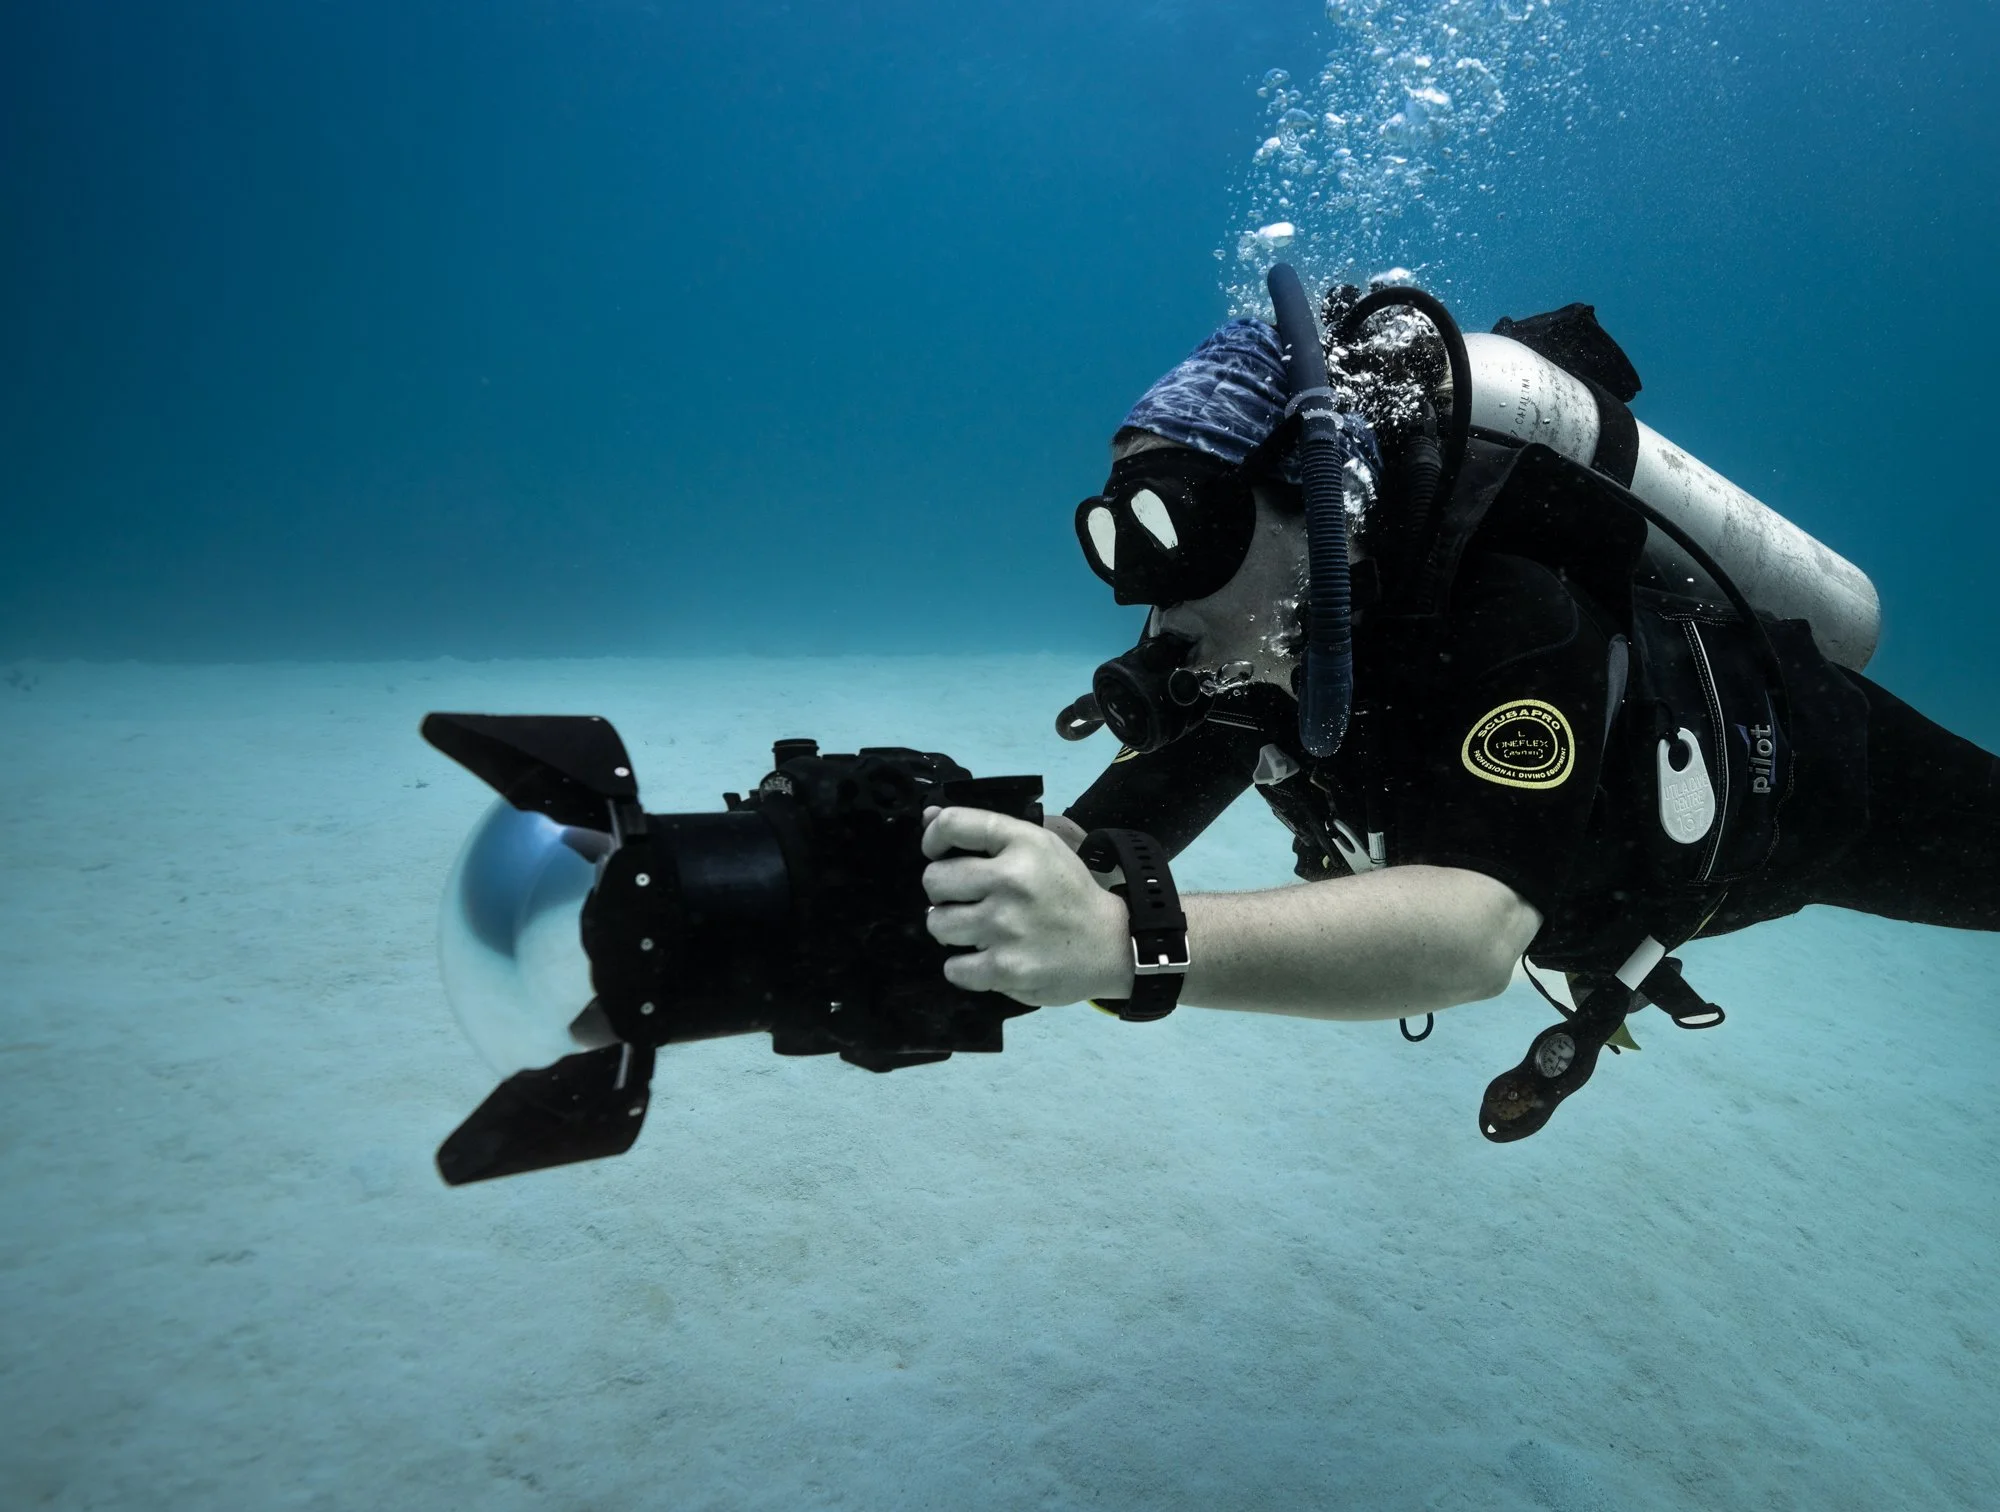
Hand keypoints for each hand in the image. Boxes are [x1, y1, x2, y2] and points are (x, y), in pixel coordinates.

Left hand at [921, 806, 1132, 1005]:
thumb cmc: (1067, 892)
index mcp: (1023, 843)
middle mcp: (1012, 880)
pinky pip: (953, 968)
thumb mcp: (1037, 846)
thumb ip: (983, 830)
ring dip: (952, 929)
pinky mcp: (1006, 968)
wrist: (1110, 945)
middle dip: (943, 891)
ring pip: (937, 924)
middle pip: (933, 880)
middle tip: (966, 899)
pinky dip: (965, 967)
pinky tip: (987, 957)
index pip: (952, 823)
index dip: (933, 838)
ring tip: (978, 930)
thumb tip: (927, 817)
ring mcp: (1007, 926)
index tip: (939, 853)